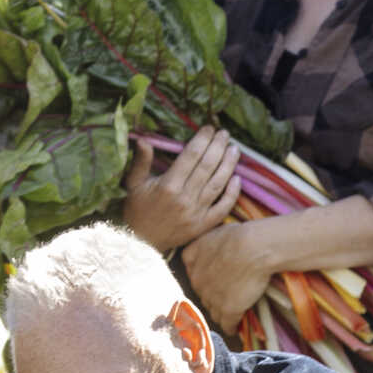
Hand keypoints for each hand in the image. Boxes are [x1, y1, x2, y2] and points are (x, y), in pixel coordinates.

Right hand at [122, 128, 241, 252]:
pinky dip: (232, 193)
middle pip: (207, 166)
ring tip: (234, 149)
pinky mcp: (203, 225)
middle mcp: (184, 198)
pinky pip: (223, 207)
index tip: (209, 128)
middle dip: (218, 147)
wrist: (141, 244)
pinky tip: (237, 179)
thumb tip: (144, 140)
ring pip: (218, 184)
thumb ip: (141, 162)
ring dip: (229, 165)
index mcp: (168, 186)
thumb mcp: (134, 184)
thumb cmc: (137, 211)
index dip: (202, 140)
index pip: (190, 156)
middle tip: (224, 133)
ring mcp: (196, 213)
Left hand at [180, 223, 272, 329]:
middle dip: (213, 295)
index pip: (193, 275)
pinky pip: (227, 325)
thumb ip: (202, 246)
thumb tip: (204, 251)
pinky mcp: (228, 310)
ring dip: (220, 311)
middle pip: (203, 294)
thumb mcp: (211, 234)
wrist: (253, 248)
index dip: (205, 279)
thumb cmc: (237, 235)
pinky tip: (235, 328)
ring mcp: (212, 298)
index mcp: (192, 262)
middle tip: (227, 294)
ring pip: (213, 310)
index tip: (214, 280)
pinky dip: (231, 327)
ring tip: (231, 312)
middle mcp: (197, 282)